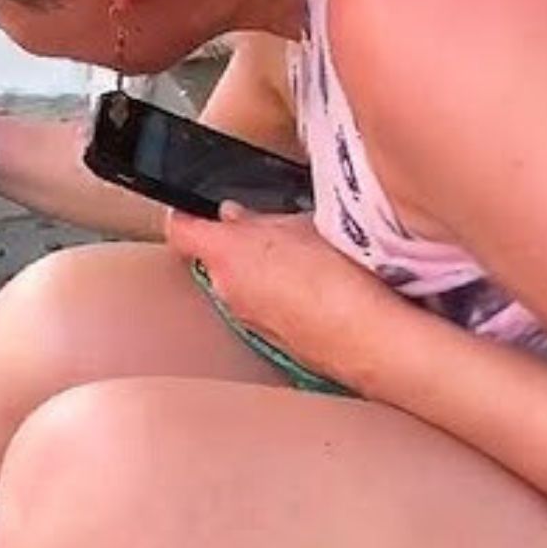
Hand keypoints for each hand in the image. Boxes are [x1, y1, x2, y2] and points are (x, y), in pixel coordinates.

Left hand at [165, 202, 394, 369]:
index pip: (180, 230)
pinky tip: (313, 290)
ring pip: (238, 284)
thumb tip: (235, 217)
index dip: (187, 215)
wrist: (366, 338)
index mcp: (225, 253)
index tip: (199, 208)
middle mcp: (225, 289)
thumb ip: (258, 220)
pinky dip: (277, 297)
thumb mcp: (301, 225)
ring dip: (259, 271)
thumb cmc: (338, 277)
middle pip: (213, 258)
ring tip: (304, 261)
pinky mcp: (267, 339)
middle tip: (273, 229)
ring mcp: (244, 318)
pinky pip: (261, 308)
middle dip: (236, 243)